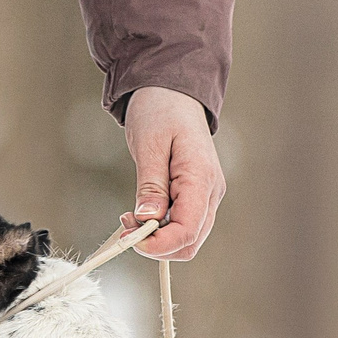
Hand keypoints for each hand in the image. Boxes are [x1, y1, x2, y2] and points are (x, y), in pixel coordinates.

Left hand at [119, 86, 224, 260]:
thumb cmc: (161, 110)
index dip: (158, 245)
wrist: (173, 92)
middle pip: (189, 243)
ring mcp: (206, 196)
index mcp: (201, 179)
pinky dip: (160, 229)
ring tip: (130, 217)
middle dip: (156, 245)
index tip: (130, 238)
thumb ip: (151, 185)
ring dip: (157, 239)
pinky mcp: (197, 197)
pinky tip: (142, 213)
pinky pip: (182, 225)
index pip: (187, 231)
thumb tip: (147, 219)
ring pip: (186, 239)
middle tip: (126, 227)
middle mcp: (210, 192)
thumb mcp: (149, 144)